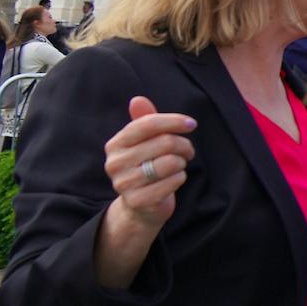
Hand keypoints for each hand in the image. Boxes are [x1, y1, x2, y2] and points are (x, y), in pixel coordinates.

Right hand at [103, 96, 195, 230]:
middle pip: (165, 142)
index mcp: (115, 144)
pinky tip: (174, 180)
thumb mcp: (145, 142)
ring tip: (178, 165)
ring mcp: (123, 184)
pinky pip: (173, 182)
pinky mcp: (137, 201)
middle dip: (184, 145)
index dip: (174, 121)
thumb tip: (137, 99)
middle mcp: (115, 163)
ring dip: (182, 163)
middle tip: (187, 151)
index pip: (147, 124)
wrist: (141, 206)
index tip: (191, 124)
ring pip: (171, 162)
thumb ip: (144, 120)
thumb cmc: (147, 166)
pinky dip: (180, 178)